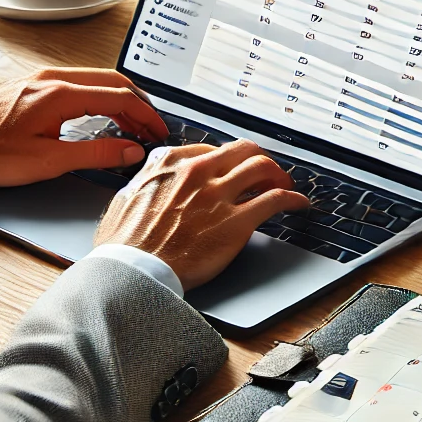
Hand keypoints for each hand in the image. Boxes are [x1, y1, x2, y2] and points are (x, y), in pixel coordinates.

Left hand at [0, 67, 167, 185]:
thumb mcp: (46, 161)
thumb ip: (93, 154)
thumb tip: (128, 150)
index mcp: (62, 94)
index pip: (120, 97)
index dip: (146, 116)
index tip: (159, 131)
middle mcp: (54, 78)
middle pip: (112, 81)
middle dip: (138, 104)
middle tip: (151, 127)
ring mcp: (41, 78)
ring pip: (95, 79)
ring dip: (118, 99)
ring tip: (130, 124)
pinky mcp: (31, 84)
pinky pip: (77, 82)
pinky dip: (98, 96)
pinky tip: (98, 115)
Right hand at [94, 140, 309, 289]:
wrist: (133, 271)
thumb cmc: (124, 244)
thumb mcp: (124, 198)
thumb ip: (144, 183)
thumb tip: (148, 183)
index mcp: (169, 163)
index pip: (211, 150)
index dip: (227, 160)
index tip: (232, 168)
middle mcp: (198, 172)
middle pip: (243, 150)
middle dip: (258, 159)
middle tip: (264, 173)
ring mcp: (219, 195)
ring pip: (263, 167)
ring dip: (278, 174)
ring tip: (283, 185)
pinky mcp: (237, 222)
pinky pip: (275, 200)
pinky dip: (292, 198)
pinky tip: (297, 204)